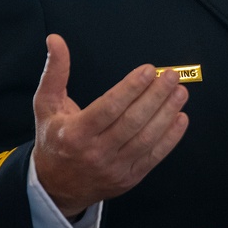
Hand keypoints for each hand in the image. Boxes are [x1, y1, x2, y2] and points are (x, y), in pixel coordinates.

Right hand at [32, 34, 188, 218]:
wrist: (56, 187)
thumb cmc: (54, 139)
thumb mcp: (46, 105)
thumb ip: (54, 72)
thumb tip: (55, 40)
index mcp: (74, 134)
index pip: (108, 109)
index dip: (131, 89)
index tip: (149, 70)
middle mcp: (95, 153)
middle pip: (132, 122)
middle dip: (155, 96)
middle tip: (171, 76)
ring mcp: (114, 168)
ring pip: (146, 139)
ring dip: (167, 114)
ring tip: (180, 92)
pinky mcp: (129, 178)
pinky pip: (154, 157)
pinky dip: (171, 138)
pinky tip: (180, 118)